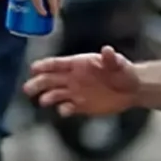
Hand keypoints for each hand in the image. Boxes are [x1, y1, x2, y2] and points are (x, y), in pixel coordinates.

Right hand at [23, 46, 139, 116]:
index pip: (56, 64)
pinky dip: (64, 109)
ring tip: (43, 101)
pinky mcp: (81, 106)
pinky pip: (68, 108)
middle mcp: (72, 78)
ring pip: (55, 94)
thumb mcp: (118, 63)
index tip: (33, 69)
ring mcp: (75, 92)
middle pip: (49, 80)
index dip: (44, 66)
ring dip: (47, 97)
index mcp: (77, 64)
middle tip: (27, 89)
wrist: (132, 89)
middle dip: (38, 83)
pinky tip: (64, 110)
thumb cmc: (123, 71)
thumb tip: (107, 50)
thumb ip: (110, 58)